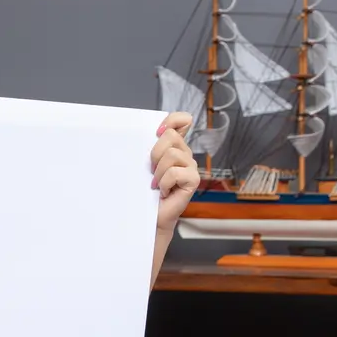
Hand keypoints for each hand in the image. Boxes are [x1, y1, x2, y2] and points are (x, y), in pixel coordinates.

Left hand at [151, 112, 199, 234]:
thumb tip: (151, 133)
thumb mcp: (143, 164)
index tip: (158, 132)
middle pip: (171, 136)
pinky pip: (175, 172)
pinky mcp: (193, 180)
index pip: (182, 120)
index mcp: (174, 146)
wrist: (149, 216)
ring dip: (158, 172)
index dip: (172, 120)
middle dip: (155, 153)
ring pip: (171, 154)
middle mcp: (184, 154)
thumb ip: (148, 147)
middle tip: (151, 171)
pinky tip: (163, 191)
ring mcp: (190, 167)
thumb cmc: (144, 191)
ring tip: (156, 184)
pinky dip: (164, 183)